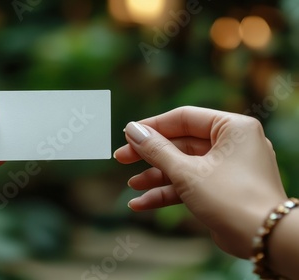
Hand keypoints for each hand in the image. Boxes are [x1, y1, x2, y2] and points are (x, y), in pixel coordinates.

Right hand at [114, 106, 287, 258]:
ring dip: (156, 177)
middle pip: (180, 143)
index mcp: (232, 127)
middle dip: (150, 156)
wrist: (264, 239)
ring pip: (183, 166)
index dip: (152, 126)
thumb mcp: (187, 171)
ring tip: (132, 186)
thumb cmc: (231, 198)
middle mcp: (232, 144)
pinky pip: (190, 184)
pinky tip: (142, 203)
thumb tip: (132, 130)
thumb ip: (157, 150)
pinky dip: (168, 193)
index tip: (127, 135)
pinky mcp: (221, 189)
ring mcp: (227, 168)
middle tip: (121, 159)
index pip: (184, 118)